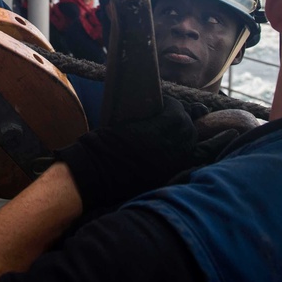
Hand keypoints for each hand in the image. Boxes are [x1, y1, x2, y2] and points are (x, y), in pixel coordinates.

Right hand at [55, 96, 196, 210]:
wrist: (93, 173)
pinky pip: (182, 162)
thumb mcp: (123, 122)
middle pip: (188, 130)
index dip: (173, 106)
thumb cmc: (101, 144)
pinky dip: (180, 152)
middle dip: (182, 120)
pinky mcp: (164, 178)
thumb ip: (146, 118)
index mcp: (155, 132)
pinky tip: (169, 149)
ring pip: (189, 146)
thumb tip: (159, 109)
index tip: (165, 103)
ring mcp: (168, 166)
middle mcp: (167, 150)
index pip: (178, 113)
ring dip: (184, 136)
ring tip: (171, 132)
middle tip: (171, 115)